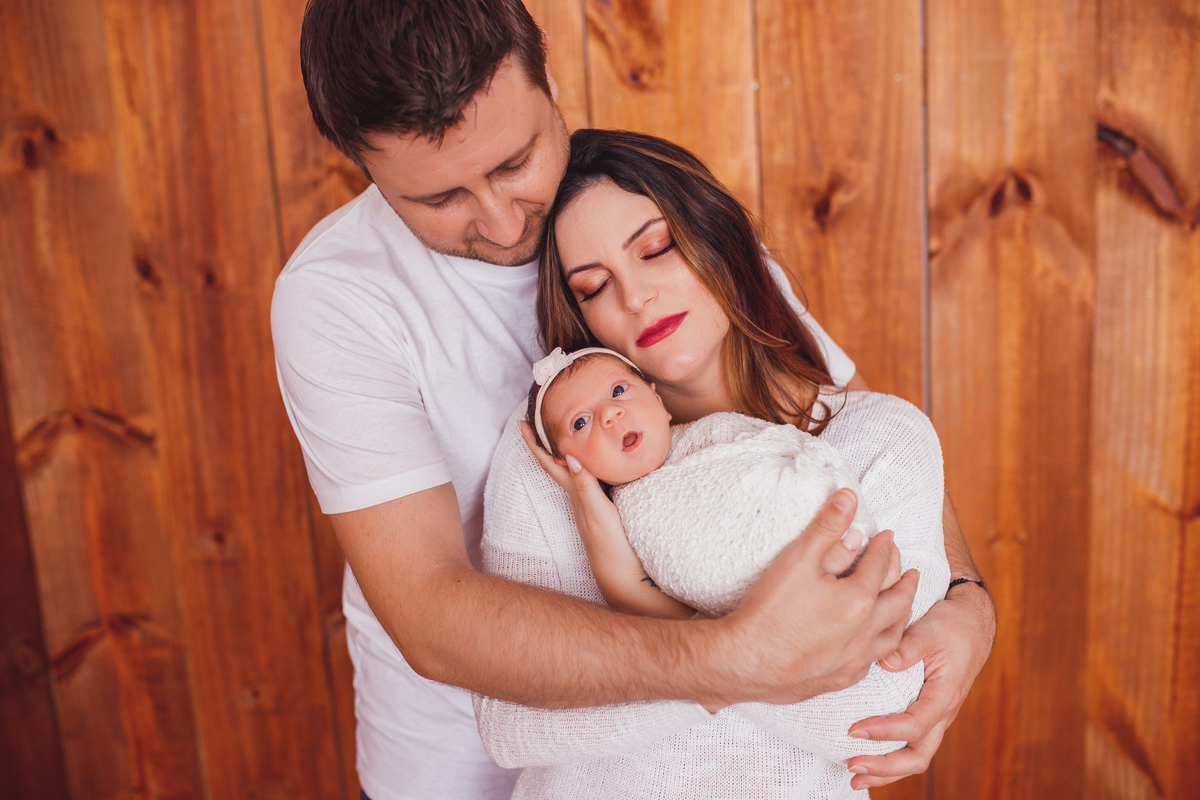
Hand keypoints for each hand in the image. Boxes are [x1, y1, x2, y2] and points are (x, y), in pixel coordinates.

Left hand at [518, 422, 690, 617]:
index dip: (535, 443)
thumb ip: (585, 486)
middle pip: (558, 463)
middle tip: (540, 417)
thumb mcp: (598, 512)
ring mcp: (590, 504)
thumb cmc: (611, 545)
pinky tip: (597, 462)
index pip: (550, 463)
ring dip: (567, 451)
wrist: (624, 575)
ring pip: (574, 470)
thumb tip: (569, 456)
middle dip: (548, 440)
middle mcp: (579, 497)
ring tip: (566, 432)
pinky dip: (589, 464)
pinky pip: (590, 478)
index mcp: (576, 494)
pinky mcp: (604, 509)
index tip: (521, 422)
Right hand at [719, 489, 918, 705]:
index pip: (880, 564)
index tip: (887, 537)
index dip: (884, 547)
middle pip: (898, 601)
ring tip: (903, 605)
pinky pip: (873, 661)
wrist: (746, 662)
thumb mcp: (798, 558)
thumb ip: (827, 527)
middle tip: (909, 571)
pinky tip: (873, 644)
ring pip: (893, 635)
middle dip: (906, 581)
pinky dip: (881, 646)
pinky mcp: (840, 679)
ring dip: (902, 616)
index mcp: (859, 598)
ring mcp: (854, 658)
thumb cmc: (770, 610)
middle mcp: (865, 631)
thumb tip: (849, 498)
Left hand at [844, 583, 995, 789]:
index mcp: (944, 695)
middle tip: (852, 767)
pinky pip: (911, 744)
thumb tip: (885, 663)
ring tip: (854, 776)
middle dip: (885, 768)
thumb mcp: (932, 628)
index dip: (885, 732)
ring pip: (916, 756)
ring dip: (886, 770)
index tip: (854, 730)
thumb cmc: (952, 625)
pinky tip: (866, 756)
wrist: (972, 624)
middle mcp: (942, 712)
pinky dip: (890, 756)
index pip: (915, 725)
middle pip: (918, 756)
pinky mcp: (927, 712)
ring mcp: (936, 716)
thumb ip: (909, 645)